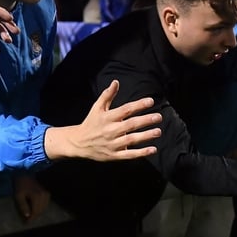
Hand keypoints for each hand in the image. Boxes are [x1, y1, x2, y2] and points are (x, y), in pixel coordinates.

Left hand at [13, 175, 49, 222]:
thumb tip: (27, 216)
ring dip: (38, 213)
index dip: (31, 218)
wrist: (25, 175)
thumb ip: (23, 206)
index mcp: (37, 197)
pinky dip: (41, 208)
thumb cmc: (20, 186)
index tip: (26, 223)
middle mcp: (44, 196)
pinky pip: (45, 204)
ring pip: (44, 208)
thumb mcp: (19, 196)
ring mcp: (47, 194)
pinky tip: (35, 209)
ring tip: (31, 216)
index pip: (36, 211)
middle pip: (40, 211)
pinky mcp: (47, 193)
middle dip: (34, 217)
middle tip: (27, 221)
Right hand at [44, 80, 162, 161]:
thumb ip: (107, 95)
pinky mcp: (114, 155)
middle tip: (158, 117)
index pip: (125, 109)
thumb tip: (116, 82)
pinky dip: (141, 153)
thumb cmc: (91, 123)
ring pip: (131, 140)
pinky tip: (153, 149)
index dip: (138, 105)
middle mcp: (110, 130)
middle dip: (145, 120)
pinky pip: (129, 154)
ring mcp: (112, 144)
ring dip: (146, 136)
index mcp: (107, 117)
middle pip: (130, 124)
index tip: (151, 101)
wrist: (78, 143)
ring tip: (158, 131)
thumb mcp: (97, 108)